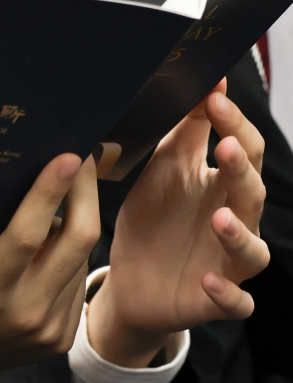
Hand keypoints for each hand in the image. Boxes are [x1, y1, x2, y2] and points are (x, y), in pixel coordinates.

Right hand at [0, 152, 97, 382]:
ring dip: (77, 219)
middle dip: (85, 191)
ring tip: (65, 186)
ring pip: (80, 258)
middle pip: (76, 241)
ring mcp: (48, 328)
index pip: (28, 235)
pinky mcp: (61, 336)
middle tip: (81, 154)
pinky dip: (68, 252)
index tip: (67, 155)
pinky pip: (75, 280)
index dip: (49, 193)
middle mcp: (25, 313)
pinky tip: (52, 235)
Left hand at [91, 85, 268, 367]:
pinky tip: (209, 280)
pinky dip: (227, 294)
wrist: (130, 280)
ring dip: (239, 235)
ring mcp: (228, 264)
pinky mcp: (215, 301)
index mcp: (223, 186)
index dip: (234, 126)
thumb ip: (186, 128)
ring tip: (219, 217)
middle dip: (242, 171)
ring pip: (253, 252)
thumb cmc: (154, 217)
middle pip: (252, 194)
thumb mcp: (165, 168)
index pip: (244, 151)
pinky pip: (235, 303)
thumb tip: (207, 79)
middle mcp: (235, 222)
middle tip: (225, 146)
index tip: (215, 98)